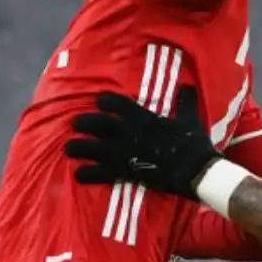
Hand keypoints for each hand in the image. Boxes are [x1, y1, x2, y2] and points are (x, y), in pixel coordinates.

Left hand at [66, 85, 217, 196]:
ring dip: (79, 147)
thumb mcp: (190, 118)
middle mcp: (129, 133)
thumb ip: (186, 102)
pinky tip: (78, 174)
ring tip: (68, 148)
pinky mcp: (125, 172)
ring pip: (94, 148)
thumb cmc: (193, 143)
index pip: (118, 104)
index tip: (98, 100)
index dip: (106, 101)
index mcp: (143, 118)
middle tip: (74, 123)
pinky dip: (88, 174)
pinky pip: (101, 173)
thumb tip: (188, 86)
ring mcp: (124, 153)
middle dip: (84, 123)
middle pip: (99, 124)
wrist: (194, 170)